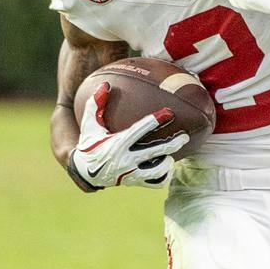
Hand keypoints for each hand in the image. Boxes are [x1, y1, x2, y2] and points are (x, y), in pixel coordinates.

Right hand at [67, 83, 188, 190]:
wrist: (84, 172)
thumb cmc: (90, 144)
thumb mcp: (89, 124)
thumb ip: (95, 104)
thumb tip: (105, 85)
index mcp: (118, 144)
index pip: (140, 130)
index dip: (155, 121)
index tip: (169, 113)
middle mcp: (126, 160)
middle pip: (156, 152)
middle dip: (174, 144)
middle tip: (185, 136)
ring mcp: (131, 174)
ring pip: (158, 171)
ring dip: (168, 163)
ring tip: (172, 156)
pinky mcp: (134, 183)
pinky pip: (156, 183)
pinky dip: (164, 177)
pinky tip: (168, 169)